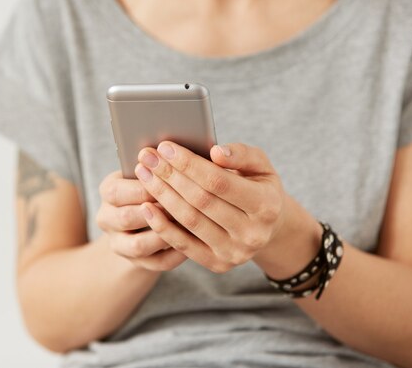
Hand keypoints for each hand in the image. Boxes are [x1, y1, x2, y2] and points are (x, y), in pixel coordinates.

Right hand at [96, 170, 187, 271]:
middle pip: (126, 218)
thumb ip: (163, 163)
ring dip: (164, 235)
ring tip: (189, 225)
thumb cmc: (155, 183)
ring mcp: (119, 243)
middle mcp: (107, 218)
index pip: (117, 191)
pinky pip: (156, 263)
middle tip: (184, 203)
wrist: (143, 219)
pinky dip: (175, 254)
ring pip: (138, 245)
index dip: (146, 186)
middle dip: (157, 210)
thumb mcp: (151, 170)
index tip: (173, 179)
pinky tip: (194, 243)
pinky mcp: (136, 263)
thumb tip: (190, 153)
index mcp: (108, 190)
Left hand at [134, 141, 292, 272]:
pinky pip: (183, 245)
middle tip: (147, 157)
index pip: (219, 182)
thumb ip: (242, 155)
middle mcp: (253, 233)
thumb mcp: (261, 166)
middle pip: (200, 201)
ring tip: (143, 174)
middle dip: (170, 176)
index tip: (165, 147)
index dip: (189, 164)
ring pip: (189, 221)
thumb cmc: (258, 187)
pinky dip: (162, 226)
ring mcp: (235, 253)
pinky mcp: (218, 265)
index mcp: (267, 205)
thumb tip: (216, 152)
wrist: (268, 228)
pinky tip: (146, 207)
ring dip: (162, 196)